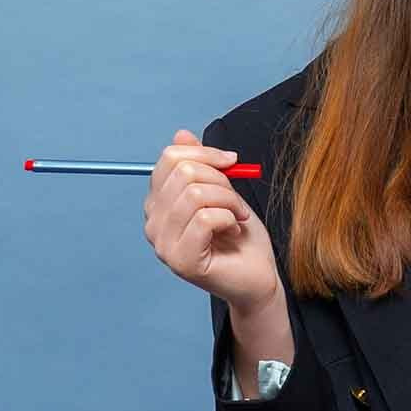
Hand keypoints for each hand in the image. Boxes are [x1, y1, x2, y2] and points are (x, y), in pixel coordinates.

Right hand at [143, 128, 278, 309]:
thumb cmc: (240, 236)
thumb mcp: (222, 190)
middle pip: (184, 173)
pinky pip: (205, 218)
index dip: (207, 154)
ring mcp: (163, 244)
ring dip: (229, 202)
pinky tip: (232, 232)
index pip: (170, 158)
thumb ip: (200, 164)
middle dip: (222, 181)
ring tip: (236, 217)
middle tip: (235, 203)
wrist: (257, 275)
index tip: (231, 163)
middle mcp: (153, 223)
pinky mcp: (181, 261)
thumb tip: (182, 134)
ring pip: (196, 194)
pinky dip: (229, 219)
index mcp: (159, 203)